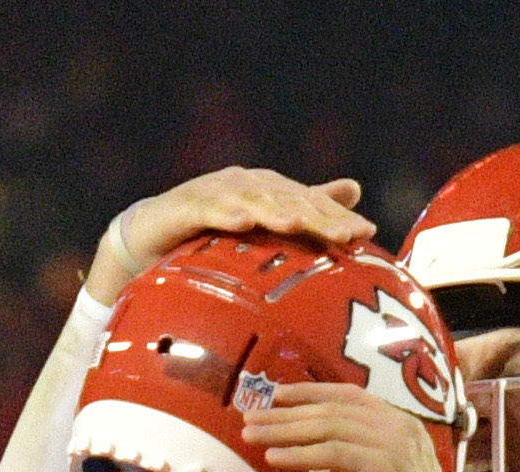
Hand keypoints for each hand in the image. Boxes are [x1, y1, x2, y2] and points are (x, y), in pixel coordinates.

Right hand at [86, 169, 373, 307]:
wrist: (151, 237)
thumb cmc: (212, 234)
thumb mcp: (263, 226)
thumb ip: (307, 208)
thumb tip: (356, 190)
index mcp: (270, 192)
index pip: (311, 204)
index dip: (338, 217)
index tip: (367, 235)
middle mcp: (247, 185)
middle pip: (288, 200)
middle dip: (317, 216)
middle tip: (344, 234)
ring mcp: (216, 192)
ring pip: (252, 201)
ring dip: (275, 211)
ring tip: (297, 224)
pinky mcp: (185, 206)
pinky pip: (207, 210)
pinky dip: (225, 213)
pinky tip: (242, 222)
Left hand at [242, 383, 451, 471]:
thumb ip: (352, 453)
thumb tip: (307, 443)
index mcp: (398, 423)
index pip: (349, 395)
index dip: (310, 392)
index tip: (274, 395)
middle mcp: (400, 425)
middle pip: (333, 409)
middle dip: (287, 412)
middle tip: (250, 417)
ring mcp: (396, 443)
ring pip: (331, 427)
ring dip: (286, 430)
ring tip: (252, 435)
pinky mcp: (388, 466)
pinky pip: (335, 453)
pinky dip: (301, 454)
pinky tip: (274, 459)